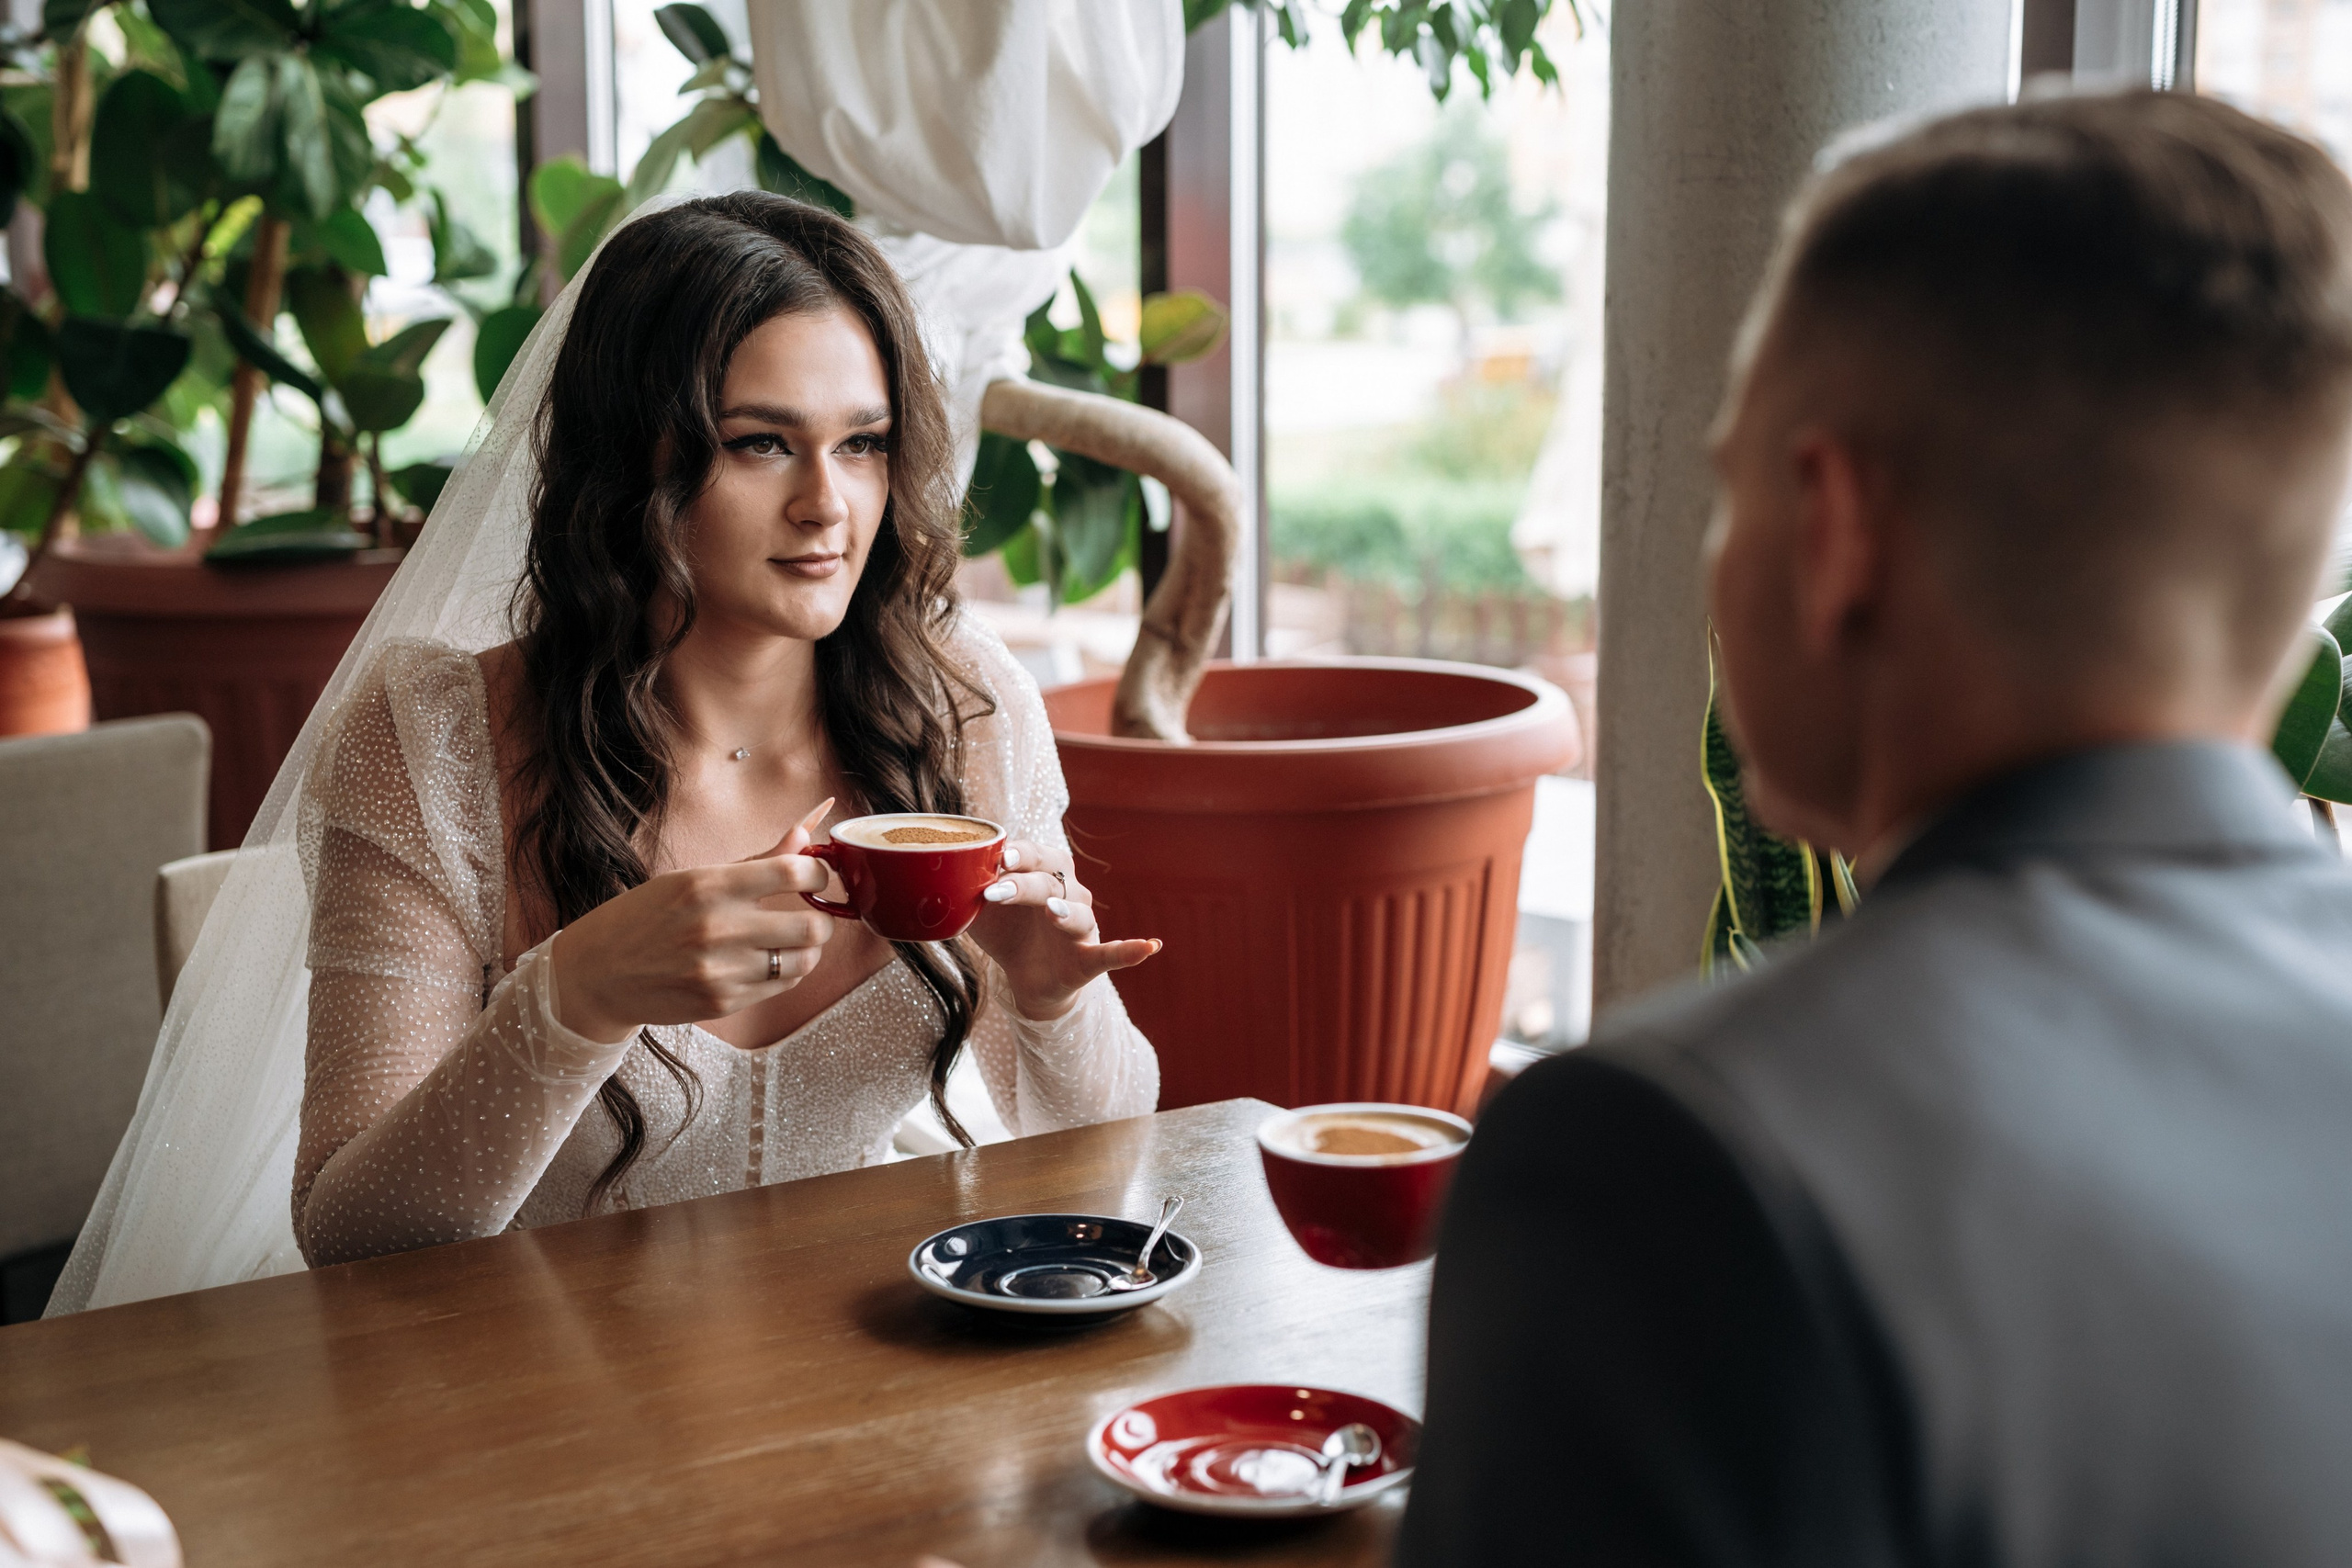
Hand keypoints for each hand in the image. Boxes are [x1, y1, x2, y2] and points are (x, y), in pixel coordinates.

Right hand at [550, 800, 836, 1042]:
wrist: (597, 973)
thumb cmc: (646, 917)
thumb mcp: (695, 877)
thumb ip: (759, 859)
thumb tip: (807, 832)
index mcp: (709, 885)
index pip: (794, 873)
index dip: (819, 874)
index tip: (817, 876)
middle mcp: (717, 928)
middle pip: (812, 926)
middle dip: (823, 918)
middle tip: (814, 913)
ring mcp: (720, 970)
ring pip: (804, 961)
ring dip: (808, 949)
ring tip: (792, 939)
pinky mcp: (722, 1002)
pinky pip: (782, 987)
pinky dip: (787, 972)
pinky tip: (768, 960)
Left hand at [967, 839, 1158, 1021]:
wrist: (1025, 978)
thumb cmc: (1007, 932)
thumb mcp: (979, 912)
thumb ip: (964, 892)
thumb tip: (935, 875)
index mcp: (1045, 874)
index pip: (1035, 855)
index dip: (1019, 854)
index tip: (997, 857)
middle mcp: (1068, 894)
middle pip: (1052, 880)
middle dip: (1024, 883)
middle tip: (997, 889)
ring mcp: (1081, 927)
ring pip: (1078, 913)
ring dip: (1064, 912)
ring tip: (1050, 911)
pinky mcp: (1089, 959)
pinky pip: (1112, 954)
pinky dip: (1130, 950)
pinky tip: (1149, 946)